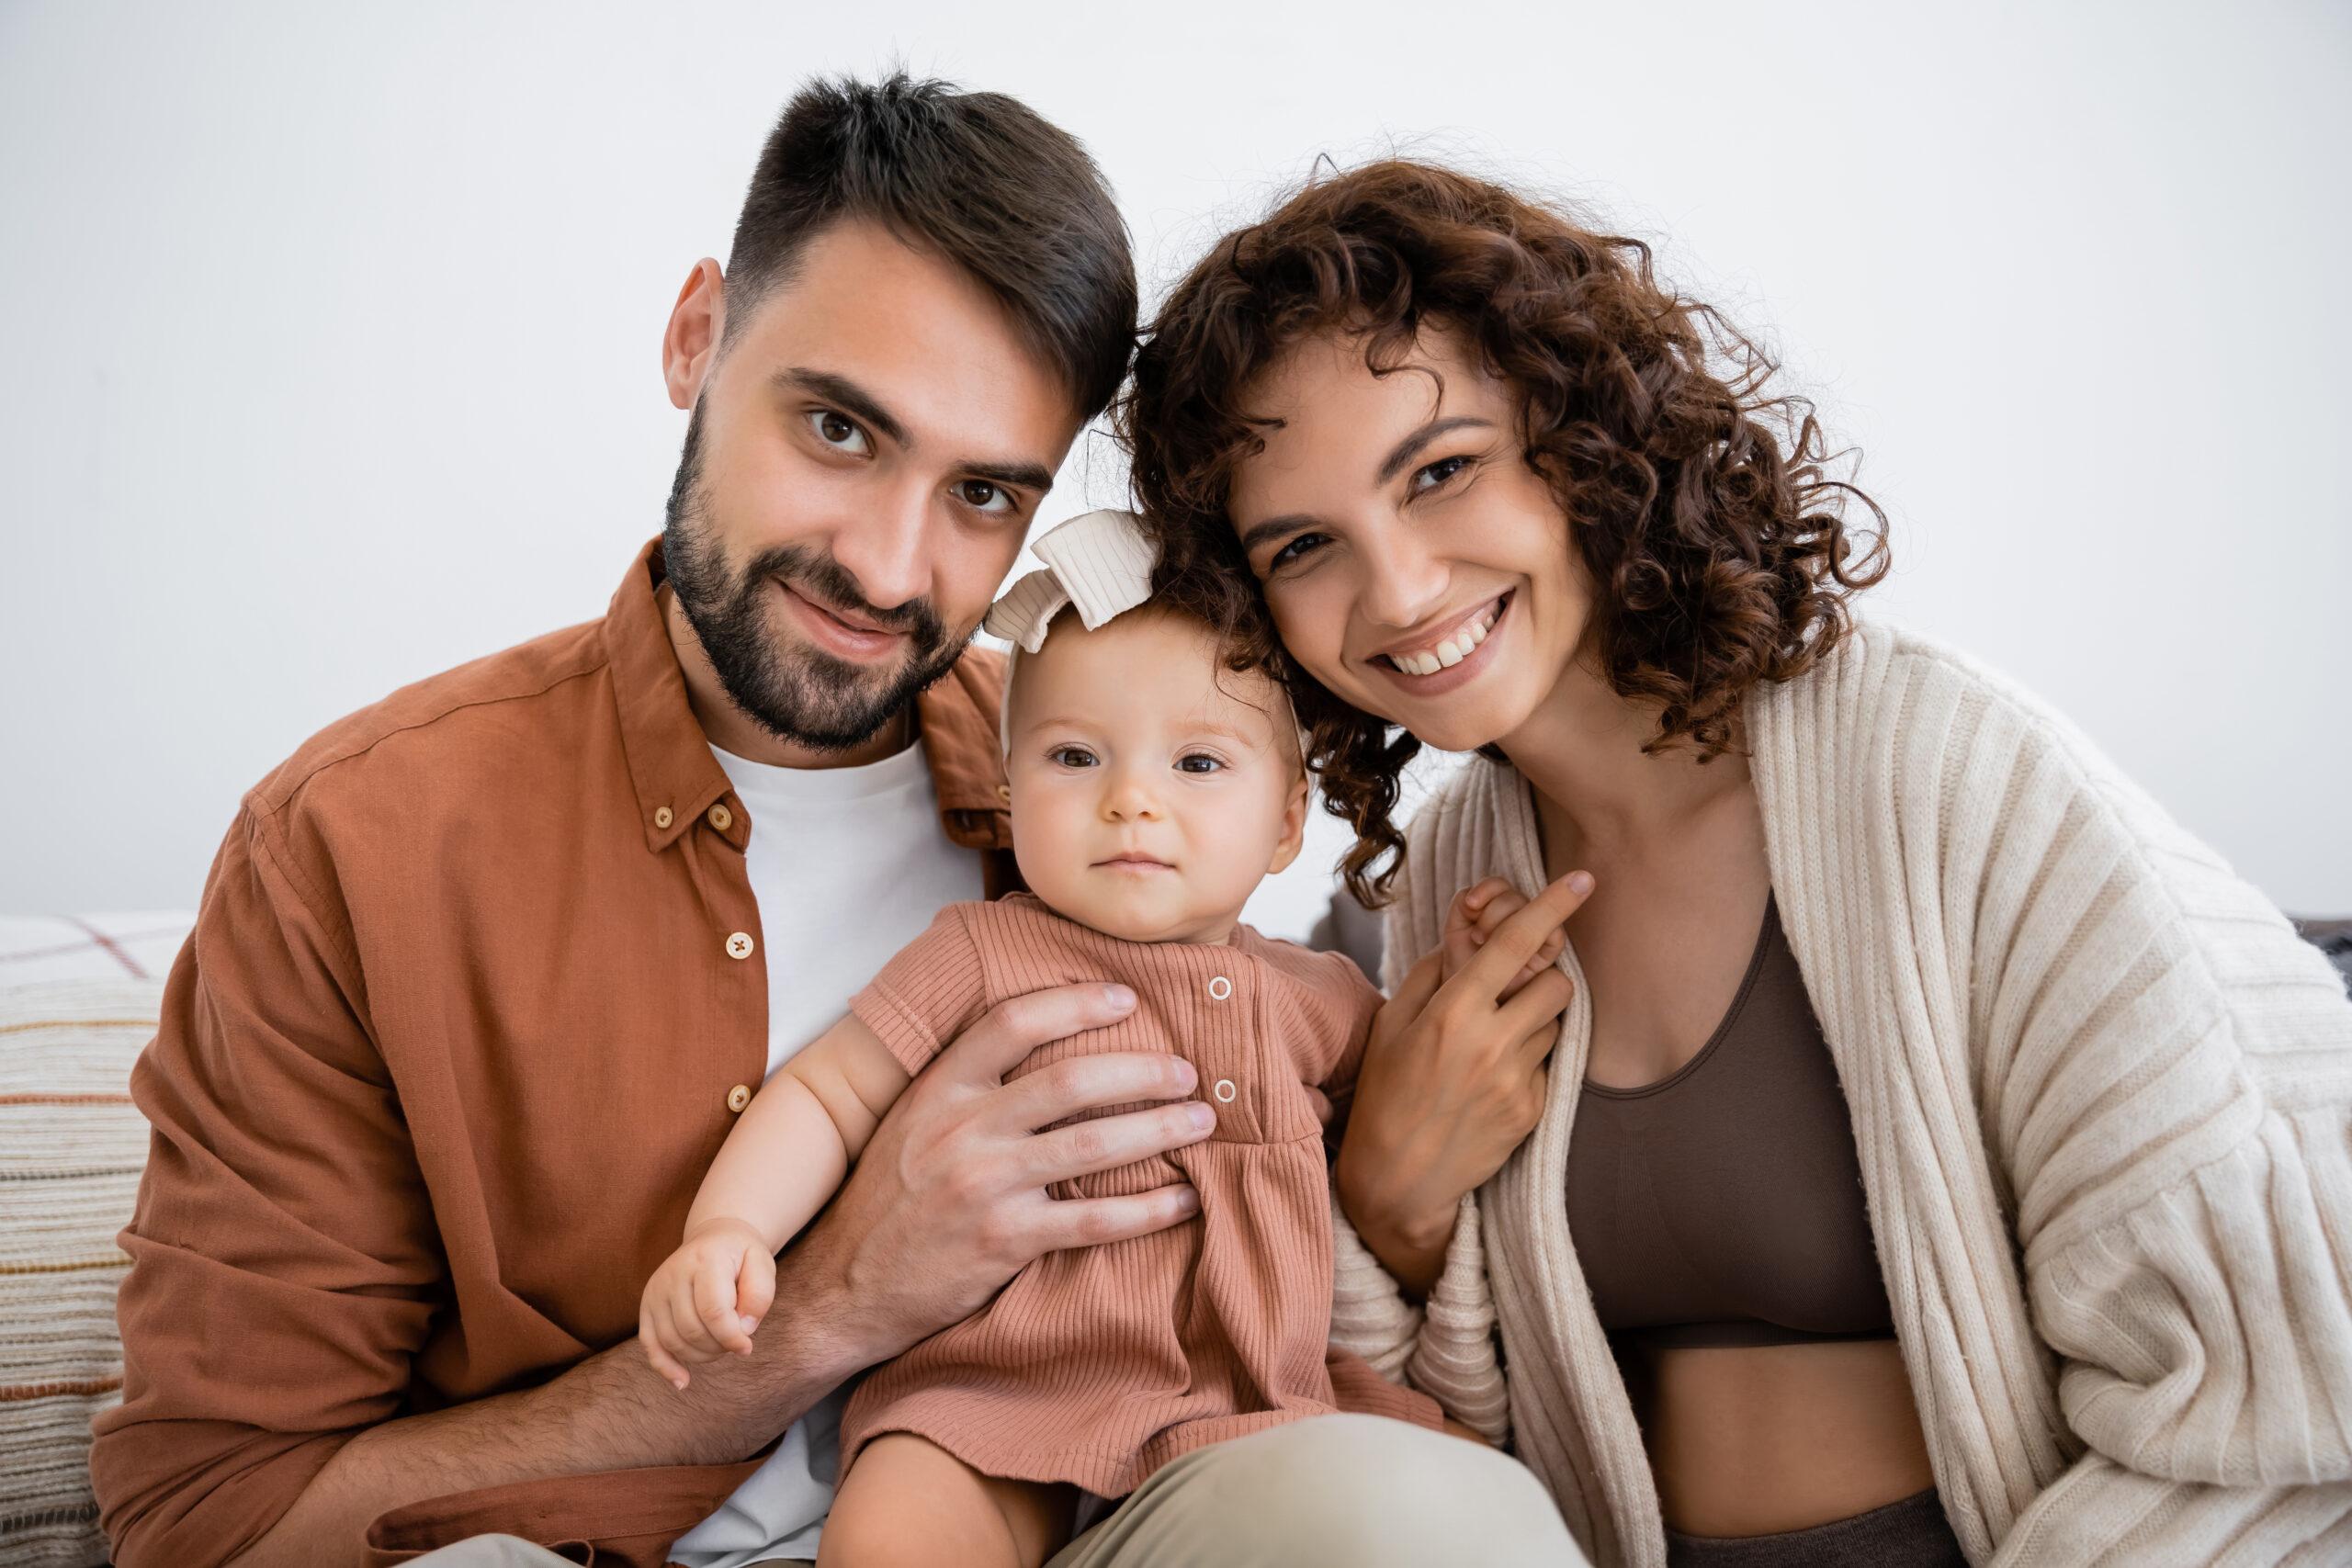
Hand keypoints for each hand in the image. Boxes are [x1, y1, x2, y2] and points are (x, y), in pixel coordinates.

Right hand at [639, 1217, 775, 1390]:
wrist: (714, 1237)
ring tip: (719, 1347)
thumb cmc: (742, 1256)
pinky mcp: (647, 1304)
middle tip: (735, 1343)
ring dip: (699, 1356)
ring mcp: (656, 1289)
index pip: (713, 1311)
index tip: (747, 1347)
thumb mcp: (763, 1264)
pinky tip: (683, 1381)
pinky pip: (649, 1343)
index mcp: (705, 1259)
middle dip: (718, 1347)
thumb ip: (759, 1296)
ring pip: (672, 1340)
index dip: (731, 1338)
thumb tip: (743, 1330)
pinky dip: (665, 1366)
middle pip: (691, 1329)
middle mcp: (673, 1273)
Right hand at [774, 983, 1211, 1376]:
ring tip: (1202, 1120)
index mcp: (939, 1089)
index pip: (1013, 1022)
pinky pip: (1094, 1220)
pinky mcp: (1004, 1242)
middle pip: (1071, 1081)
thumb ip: (968, 1086)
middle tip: (1189, 1070)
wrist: (844, 1285)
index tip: (1127, 999)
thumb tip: (1047, 1046)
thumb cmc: (888, 1198)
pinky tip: (1185, 1200)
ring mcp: (983, 1186)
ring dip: (1159, 1129)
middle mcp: (961, 1129)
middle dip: (1143, 1071)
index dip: (1076, 1004)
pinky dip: (1149, 1209)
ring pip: (1093, 1145)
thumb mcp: (911, 1121)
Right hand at [1336, 871, 1593, 1294]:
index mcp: (1454, 1012)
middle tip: (1513, 988)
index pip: (1515, 943)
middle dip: (1543, 974)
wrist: (1399, 1181)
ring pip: (1555, 1022)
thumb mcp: (1392, 1024)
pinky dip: (1528, 1059)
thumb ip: (1433, 973)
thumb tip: (1467, 939)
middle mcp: (1492, 1042)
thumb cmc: (1386, 1096)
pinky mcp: (1534, 1109)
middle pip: (1556, 981)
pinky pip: (1548, 1063)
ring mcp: (1518, 1078)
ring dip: (1534, 1019)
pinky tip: (1492, 1080)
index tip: (1584, 879)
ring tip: (1491, 1043)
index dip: (1553, 905)